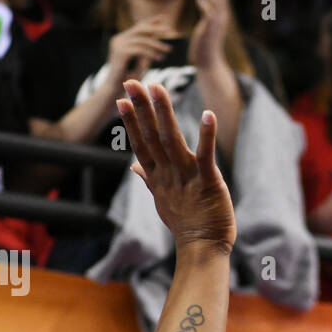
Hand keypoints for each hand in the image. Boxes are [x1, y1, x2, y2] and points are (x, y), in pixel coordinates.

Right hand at [107, 17, 173, 86]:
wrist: (115, 88)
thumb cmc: (129, 77)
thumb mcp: (140, 60)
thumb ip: (146, 50)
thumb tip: (158, 41)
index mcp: (121, 39)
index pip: (138, 27)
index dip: (151, 21)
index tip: (164, 18)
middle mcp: (118, 39)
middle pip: (140, 29)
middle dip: (156, 29)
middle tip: (170, 31)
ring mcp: (118, 45)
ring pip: (142, 40)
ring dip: (157, 44)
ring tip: (168, 49)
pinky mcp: (120, 52)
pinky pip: (140, 49)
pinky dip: (151, 53)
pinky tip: (160, 59)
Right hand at [116, 79, 235, 251]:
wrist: (203, 249)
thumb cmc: (186, 224)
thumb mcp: (163, 200)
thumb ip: (148, 178)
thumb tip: (133, 166)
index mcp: (158, 177)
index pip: (140, 144)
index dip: (131, 122)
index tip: (122, 99)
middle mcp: (168, 174)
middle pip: (151, 137)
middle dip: (142, 109)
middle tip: (133, 82)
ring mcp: (187, 178)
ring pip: (172, 141)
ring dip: (164, 114)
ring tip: (157, 88)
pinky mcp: (208, 183)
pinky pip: (206, 156)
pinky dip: (207, 136)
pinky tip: (208, 114)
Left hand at [188, 0, 230, 71]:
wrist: (208, 61)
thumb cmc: (204, 44)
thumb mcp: (207, 24)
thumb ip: (206, 12)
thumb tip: (202, 0)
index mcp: (221, 15)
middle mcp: (221, 17)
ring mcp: (217, 24)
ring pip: (215, 2)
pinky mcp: (210, 31)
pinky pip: (209, 16)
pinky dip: (205, 7)